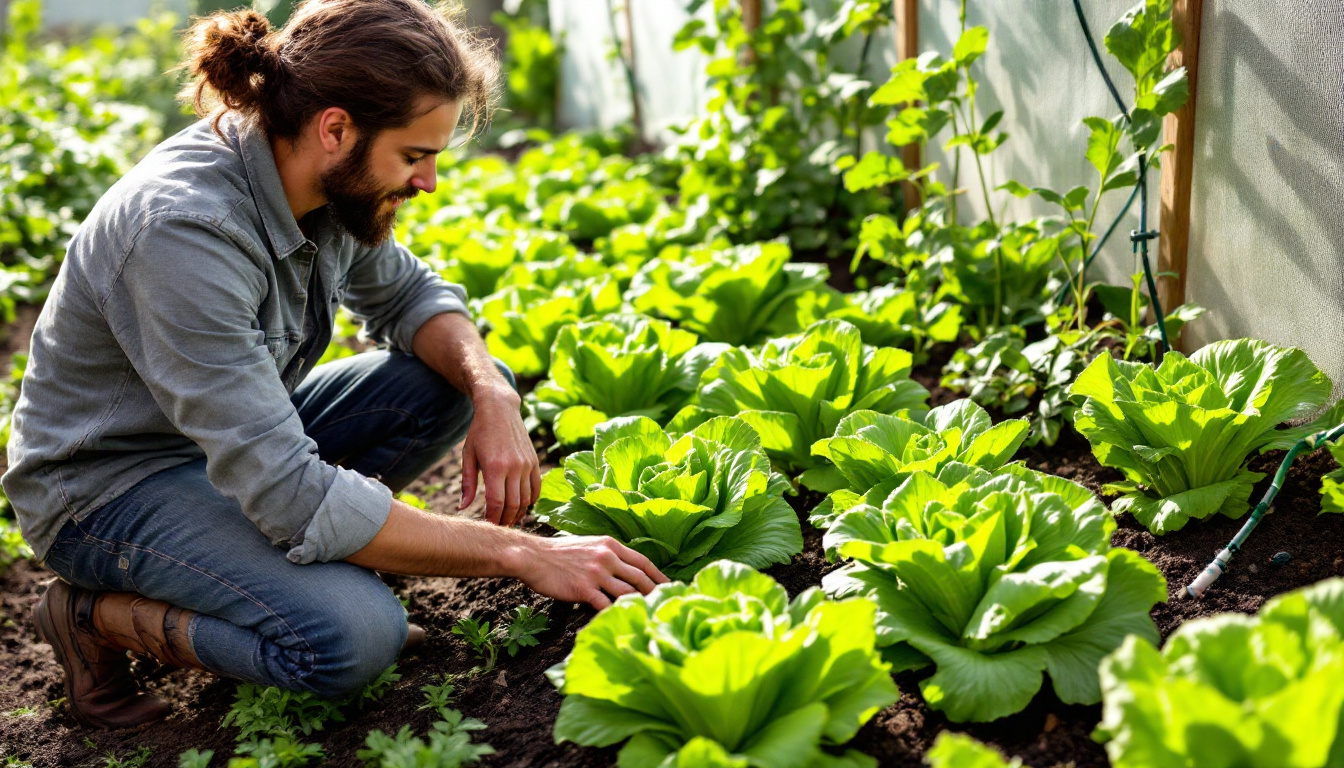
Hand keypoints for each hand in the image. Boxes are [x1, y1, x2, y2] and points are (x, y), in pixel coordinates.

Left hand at [459, 386, 540, 526]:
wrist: (500, 409)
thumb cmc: (479, 432)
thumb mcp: (468, 456)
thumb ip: (467, 484)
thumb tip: (463, 508)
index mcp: (495, 466)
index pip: (496, 503)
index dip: (492, 519)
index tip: (487, 527)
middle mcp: (514, 467)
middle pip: (513, 505)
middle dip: (505, 520)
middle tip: (497, 528)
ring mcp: (527, 464)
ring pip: (526, 499)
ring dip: (518, 514)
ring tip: (508, 520)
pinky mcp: (535, 462)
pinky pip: (536, 488)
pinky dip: (530, 501)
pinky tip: (521, 506)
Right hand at [510, 535, 669, 609]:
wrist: (534, 557)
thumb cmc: (559, 553)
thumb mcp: (589, 545)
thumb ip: (608, 554)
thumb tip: (624, 568)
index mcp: (611, 545)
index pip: (643, 562)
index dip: (659, 576)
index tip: (671, 587)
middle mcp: (608, 557)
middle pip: (641, 579)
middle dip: (655, 594)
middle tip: (665, 607)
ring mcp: (597, 573)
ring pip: (627, 593)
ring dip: (638, 607)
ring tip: (647, 618)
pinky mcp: (585, 589)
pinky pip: (606, 606)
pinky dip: (613, 616)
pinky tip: (618, 624)